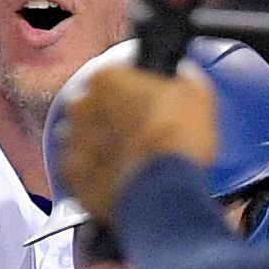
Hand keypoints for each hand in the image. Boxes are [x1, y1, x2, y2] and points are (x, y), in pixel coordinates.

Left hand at [56, 65, 218, 220]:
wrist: (162, 191)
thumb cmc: (176, 141)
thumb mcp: (196, 97)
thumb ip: (183, 81)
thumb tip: (184, 77)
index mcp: (107, 79)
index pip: (115, 77)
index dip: (134, 93)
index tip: (147, 104)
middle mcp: (81, 107)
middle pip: (94, 107)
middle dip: (113, 119)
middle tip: (141, 134)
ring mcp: (73, 141)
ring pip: (85, 139)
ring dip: (102, 146)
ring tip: (132, 160)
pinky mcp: (71, 175)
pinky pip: (83, 170)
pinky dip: (98, 174)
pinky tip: (121, 179)